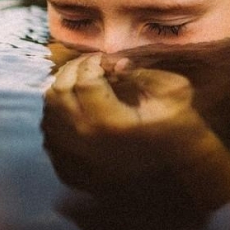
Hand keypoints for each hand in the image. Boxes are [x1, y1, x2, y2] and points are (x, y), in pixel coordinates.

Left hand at [42, 53, 215, 191]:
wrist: (180, 169)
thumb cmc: (180, 128)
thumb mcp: (173, 93)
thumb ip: (142, 73)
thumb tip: (116, 63)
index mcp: (112, 122)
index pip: (85, 80)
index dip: (93, 61)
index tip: (107, 59)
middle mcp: (88, 139)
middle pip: (60, 92)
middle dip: (74, 69)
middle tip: (91, 63)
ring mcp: (77, 154)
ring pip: (50, 110)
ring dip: (62, 87)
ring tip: (82, 79)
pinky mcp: (73, 164)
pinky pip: (50, 131)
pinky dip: (57, 111)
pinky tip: (75, 103)